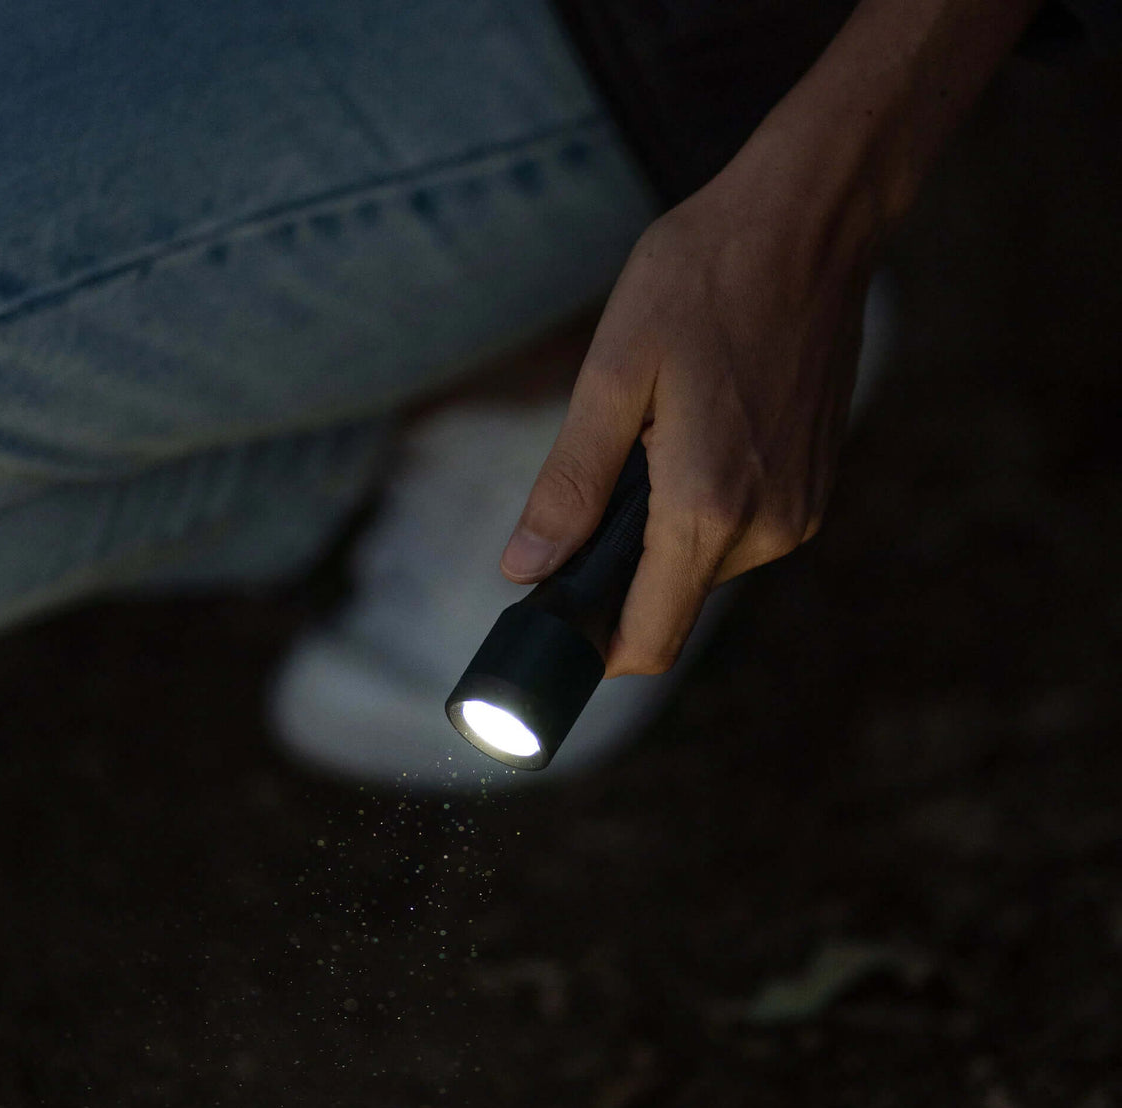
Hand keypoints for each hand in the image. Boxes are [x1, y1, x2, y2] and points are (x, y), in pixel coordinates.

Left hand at [500, 165, 874, 677]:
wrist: (811, 222)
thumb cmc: (704, 280)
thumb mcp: (614, 375)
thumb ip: (569, 487)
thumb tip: (525, 570)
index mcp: (708, 509)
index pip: (648, 640)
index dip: (594, 654)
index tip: (552, 633)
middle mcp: (766, 529)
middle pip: (669, 602)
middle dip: (619, 570)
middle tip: (597, 482)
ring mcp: (800, 511)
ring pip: (704, 566)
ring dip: (662, 530)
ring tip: (654, 436)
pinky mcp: (814, 487)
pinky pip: (740, 531)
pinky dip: (702, 506)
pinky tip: (696, 430)